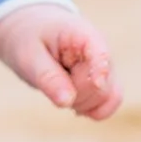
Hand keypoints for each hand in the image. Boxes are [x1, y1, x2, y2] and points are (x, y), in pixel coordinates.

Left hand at [0, 5, 122, 120]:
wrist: (30, 32)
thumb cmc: (29, 40)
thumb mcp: (29, 56)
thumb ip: (48, 78)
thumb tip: (67, 102)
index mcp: (83, 34)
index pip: (101, 56)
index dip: (99, 73)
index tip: (94, 85)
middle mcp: (100, 50)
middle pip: (101, 86)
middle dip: (75, 95)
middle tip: (50, 83)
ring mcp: (104, 66)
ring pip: (107, 97)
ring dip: (83, 103)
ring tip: (59, 89)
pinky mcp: (105, 80)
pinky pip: (111, 102)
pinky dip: (93, 109)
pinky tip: (73, 102)